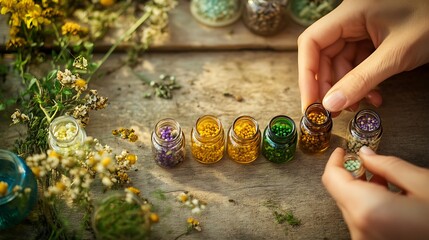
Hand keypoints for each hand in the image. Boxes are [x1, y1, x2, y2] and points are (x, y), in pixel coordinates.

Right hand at [298, 0, 428, 113]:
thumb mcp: (395, 55)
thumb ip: (361, 80)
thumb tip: (331, 106)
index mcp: (350, 13)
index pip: (311, 42)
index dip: (307, 74)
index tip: (310, 103)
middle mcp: (350, 19)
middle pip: (323, 55)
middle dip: (328, 86)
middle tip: (332, 113)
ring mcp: (360, 29)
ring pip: (340, 62)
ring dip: (347, 88)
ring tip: (359, 107)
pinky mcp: (371, 39)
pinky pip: (357, 63)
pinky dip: (361, 82)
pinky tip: (374, 96)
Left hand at [322, 146, 428, 238]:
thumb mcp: (424, 184)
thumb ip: (388, 165)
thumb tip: (367, 155)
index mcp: (369, 211)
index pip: (332, 179)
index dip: (336, 161)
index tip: (343, 151)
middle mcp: (362, 231)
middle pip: (341, 194)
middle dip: (352, 174)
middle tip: (368, 161)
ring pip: (351, 208)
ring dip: (362, 190)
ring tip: (385, 180)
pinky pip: (363, 222)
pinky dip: (369, 207)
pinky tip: (390, 198)